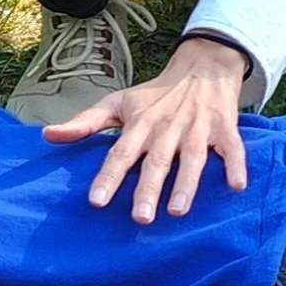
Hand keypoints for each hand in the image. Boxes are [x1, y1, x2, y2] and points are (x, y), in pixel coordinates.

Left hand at [42, 37, 248, 223]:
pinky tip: (237, 186)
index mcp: (140, 124)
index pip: (120, 153)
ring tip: (177, 211)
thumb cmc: (155, 94)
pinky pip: (232, 149)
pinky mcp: (224, 128)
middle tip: (140, 218)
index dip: (108, 177)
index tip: (96, 201)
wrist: (202, 67)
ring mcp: (197, 128)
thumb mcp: (118, 102)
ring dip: (187, 184)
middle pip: (157, 161)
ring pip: (192, 159)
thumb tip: (48, 135)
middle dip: (148, 189)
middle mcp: (167, 128)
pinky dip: (237, 166)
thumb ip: (85, 123)